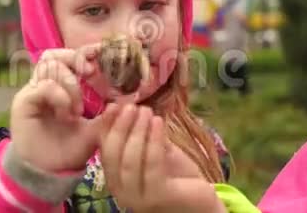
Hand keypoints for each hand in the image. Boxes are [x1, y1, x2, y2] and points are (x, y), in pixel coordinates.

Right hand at [9, 44, 106, 172]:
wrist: (49, 173)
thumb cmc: (69, 150)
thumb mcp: (95, 131)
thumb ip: (108, 115)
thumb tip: (129, 101)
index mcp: (60, 87)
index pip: (67, 58)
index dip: (82, 53)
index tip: (100, 55)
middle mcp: (44, 85)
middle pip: (53, 55)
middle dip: (75, 58)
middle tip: (90, 72)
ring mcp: (32, 92)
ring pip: (50, 66)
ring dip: (70, 85)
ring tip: (78, 109)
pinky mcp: (23, 102)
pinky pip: (43, 86)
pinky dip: (60, 97)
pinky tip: (67, 114)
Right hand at [99, 104, 226, 212]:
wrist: (202, 204)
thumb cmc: (177, 178)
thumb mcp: (155, 152)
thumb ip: (141, 137)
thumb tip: (127, 107)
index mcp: (116, 178)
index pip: (104, 149)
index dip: (107, 125)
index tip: (114, 104)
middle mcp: (120, 190)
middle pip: (112, 155)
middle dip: (120, 126)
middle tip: (131, 106)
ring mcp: (137, 197)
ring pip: (128, 160)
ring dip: (136, 131)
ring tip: (146, 111)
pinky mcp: (158, 196)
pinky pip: (151, 165)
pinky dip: (153, 141)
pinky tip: (159, 122)